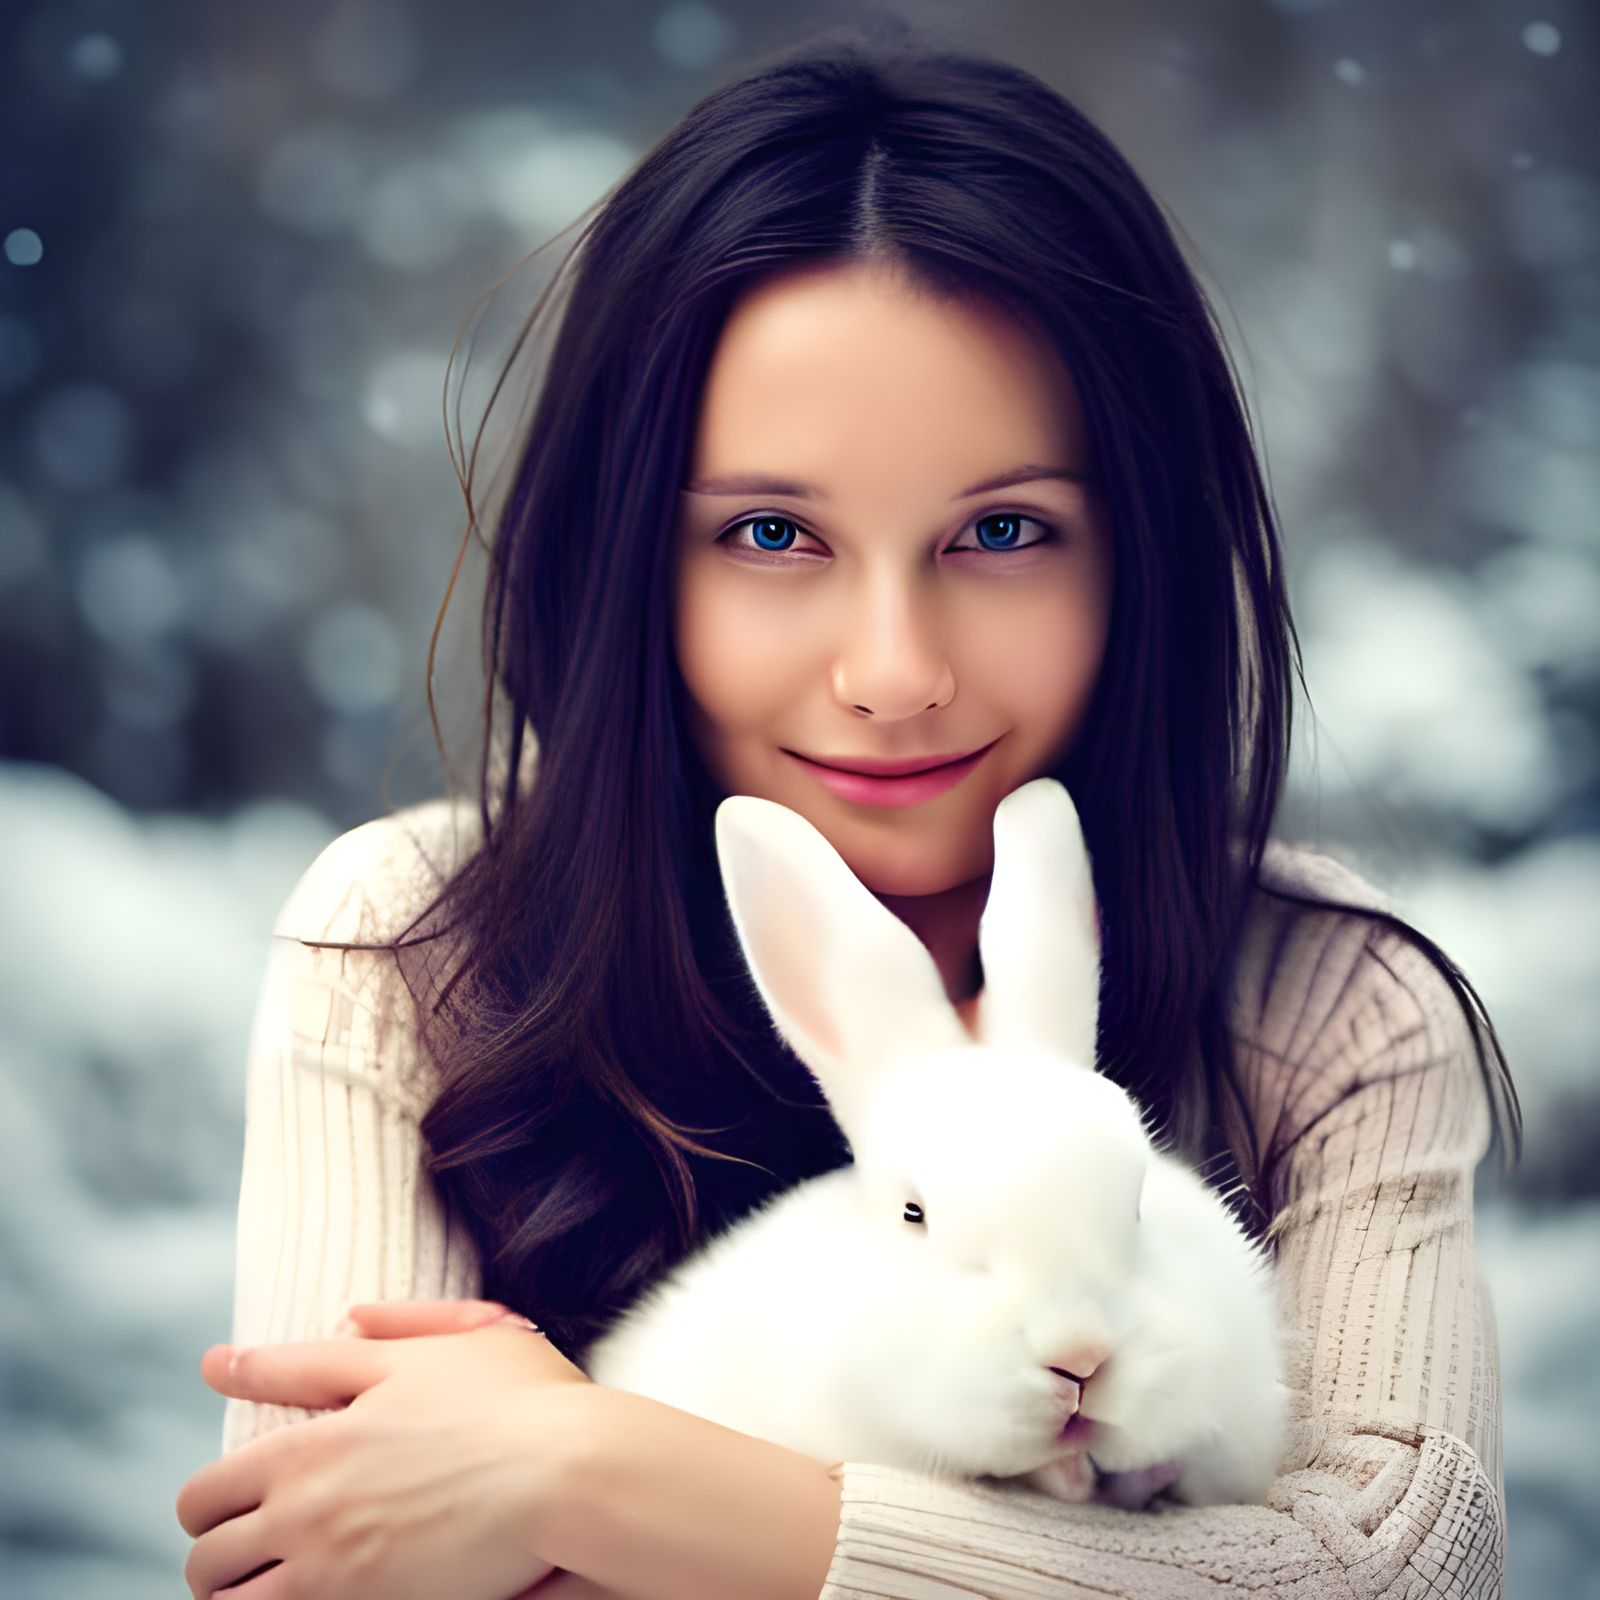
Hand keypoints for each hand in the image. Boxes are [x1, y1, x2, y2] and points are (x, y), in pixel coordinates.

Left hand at [177, 1299, 593, 1599]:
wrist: (570, 1473)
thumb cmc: (527, 1400)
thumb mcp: (462, 1335)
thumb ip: (397, 1323)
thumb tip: (346, 1315)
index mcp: (324, 1430)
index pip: (231, 1446)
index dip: (216, 1446)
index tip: (213, 1420)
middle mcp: (307, 1498)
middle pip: (205, 1532)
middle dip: (212, 1538)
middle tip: (237, 1542)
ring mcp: (325, 1563)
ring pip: (223, 1593)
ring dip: (228, 1589)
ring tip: (252, 1586)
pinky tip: (289, 1599)